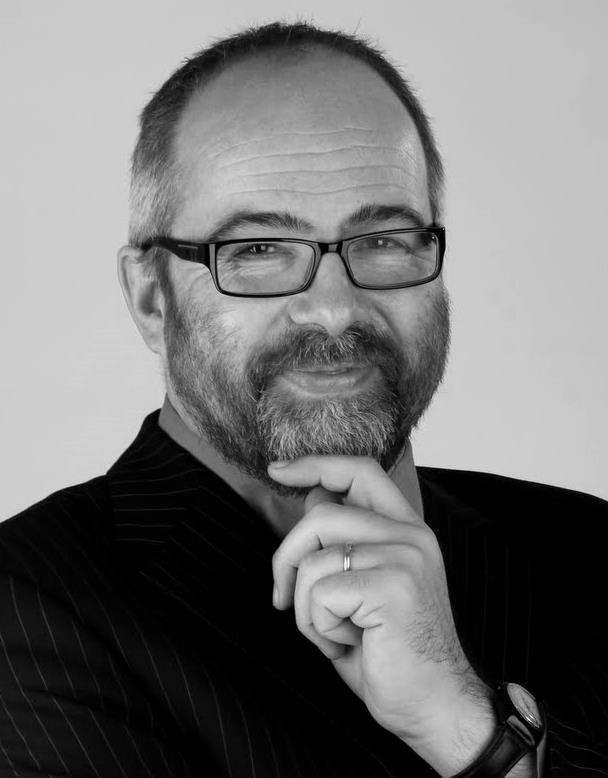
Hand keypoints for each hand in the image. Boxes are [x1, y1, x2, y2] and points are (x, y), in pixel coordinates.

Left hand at [268, 455, 495, 775]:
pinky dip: (319, 628)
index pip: (360, 471)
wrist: (435, 707)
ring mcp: (404, 559)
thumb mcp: (361, 586)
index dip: (315, 465)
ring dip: (307, 609)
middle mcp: (410, 536)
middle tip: (284, 599)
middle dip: (287, 560)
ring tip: (338, 634)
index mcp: (407, 530)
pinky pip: (320, 594)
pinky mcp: (392, 587)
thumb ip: (342, 540)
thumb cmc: (392, 652)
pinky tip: (350, 645)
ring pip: (313, 561)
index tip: (278, 470)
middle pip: (320, 516)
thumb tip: (312, 497)